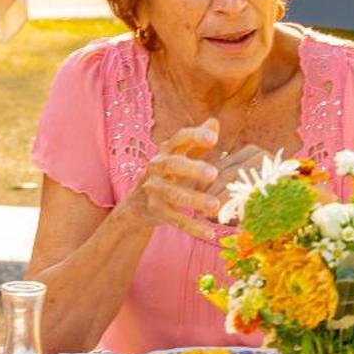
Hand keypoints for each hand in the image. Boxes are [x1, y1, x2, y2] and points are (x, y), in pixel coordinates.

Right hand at [123, 121, 223, 241]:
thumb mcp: (180, 155)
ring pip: (174, 195)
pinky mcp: (157, 211)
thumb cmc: (168, 174)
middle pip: (173, 165)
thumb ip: (197, 141)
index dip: (195, 136)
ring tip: (214, 206)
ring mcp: (155, 191)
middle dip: (192, 168)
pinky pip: (176, 220)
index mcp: (166, 151)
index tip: (213, 137)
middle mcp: (158, 168)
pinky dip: (193, 227)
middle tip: (213, 173)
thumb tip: (214, 121)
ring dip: (194, 200)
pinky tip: (209, 232)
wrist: (138, 203)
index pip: (179, 139)